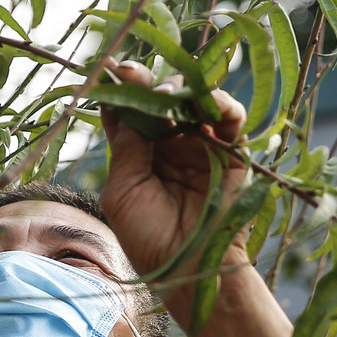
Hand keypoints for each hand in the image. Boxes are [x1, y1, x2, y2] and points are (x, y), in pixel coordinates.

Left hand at [97, 59, 247, 314]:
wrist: (189, 267)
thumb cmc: (148, 237)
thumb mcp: (122, 191)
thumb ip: (126, 148)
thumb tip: (125, 104)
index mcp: (139, 153)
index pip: (128, 112)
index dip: (118, 90)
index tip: (105, 69)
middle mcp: (169, 144)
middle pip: (159, 99)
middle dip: (146, 82)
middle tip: (132, 72)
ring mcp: (200, 145)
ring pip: (193, 101)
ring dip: (179, 90)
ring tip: (167, 94)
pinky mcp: (231, 151)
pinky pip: (230, 117)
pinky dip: (221, 103)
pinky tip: (205, 102)